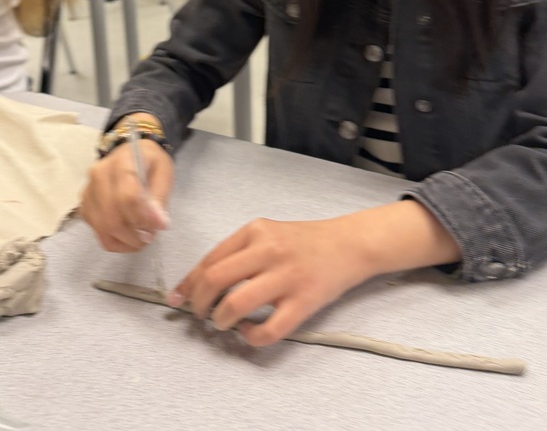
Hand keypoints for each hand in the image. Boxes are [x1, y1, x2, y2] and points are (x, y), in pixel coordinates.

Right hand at [80, 139, 173, 251]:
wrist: (129, 156)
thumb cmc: (149, 163)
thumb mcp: (163, 172)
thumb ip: (160, 196)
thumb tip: (158, 224)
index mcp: (122, 161)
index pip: (128, 196)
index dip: (143, 217)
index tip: (157, 226)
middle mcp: (99, 175)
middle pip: (112, 216)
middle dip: (133, 234)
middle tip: (149, 237)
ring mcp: (88, 191)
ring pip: (102, 227)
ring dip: (124, 240)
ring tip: (141, 239)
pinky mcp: (85, 206)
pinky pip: (97, 232)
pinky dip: (114, 242)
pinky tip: (128, 238)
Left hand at [168, 214, 378, 346]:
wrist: (349, 243)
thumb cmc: (305, 241)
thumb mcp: (269, 233)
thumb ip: (239, 252)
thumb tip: (201, 282)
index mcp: (256, 230)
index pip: (210, 259)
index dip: (188, 283)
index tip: (177, 299)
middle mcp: (268, 250)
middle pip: (216, 279)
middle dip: (199, 303)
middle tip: (199, 315)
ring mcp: (286, 276)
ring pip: (236, 304)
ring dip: (221, 320)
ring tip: (223, 323)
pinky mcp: (303, 301)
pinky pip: (269, 329)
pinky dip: (251, 337)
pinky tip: (249, 331)